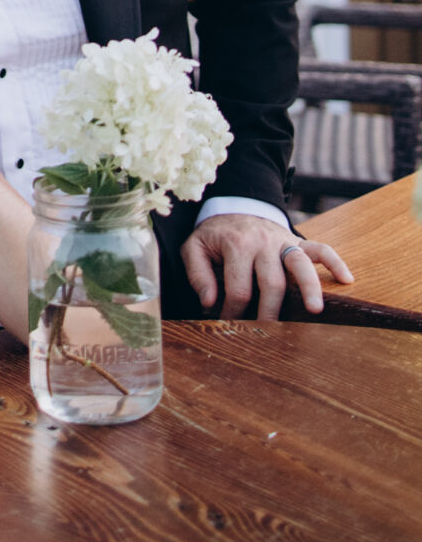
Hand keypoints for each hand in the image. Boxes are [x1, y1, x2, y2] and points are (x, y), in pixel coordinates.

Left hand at [182, 213, 352, 320]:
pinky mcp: (298, 240)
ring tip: (315, 310)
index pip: (238, 288)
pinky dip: (335, 262)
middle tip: (268, 335)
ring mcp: (283, 240)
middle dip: (269, 312)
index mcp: (235, 244)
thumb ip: (197, 273)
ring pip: (300, 264)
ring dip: (309, 287)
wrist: (234, 206)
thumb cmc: (214, 235)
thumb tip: (209, 302)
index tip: (229, 326)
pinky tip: (346, 279)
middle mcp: (262, 242)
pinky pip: (321, 248)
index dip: (233, 312)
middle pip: (271, 282)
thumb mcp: (194, 247)